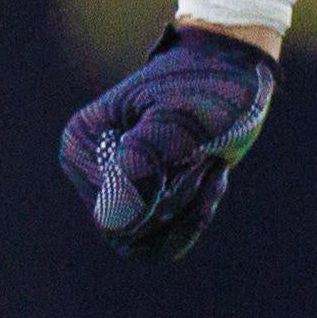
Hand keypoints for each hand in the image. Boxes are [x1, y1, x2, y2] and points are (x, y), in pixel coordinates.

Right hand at [58, 25, 278, 261]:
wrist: (234, 74)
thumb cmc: (205, 90)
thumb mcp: (180, 122)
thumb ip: (143, 166)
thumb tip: (113, 222)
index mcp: (82, 145)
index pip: (117, 212)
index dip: (165, 194)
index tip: (194, 150)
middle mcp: (90, 173)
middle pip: (132, 231)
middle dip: (181, 202)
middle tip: (206, 157)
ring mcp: (115, 190)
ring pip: (149, 242)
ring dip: (192, 210)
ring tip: (209, 165)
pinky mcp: (140, 203)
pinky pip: (161, 243)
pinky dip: (194, 216)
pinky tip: (211, 178)